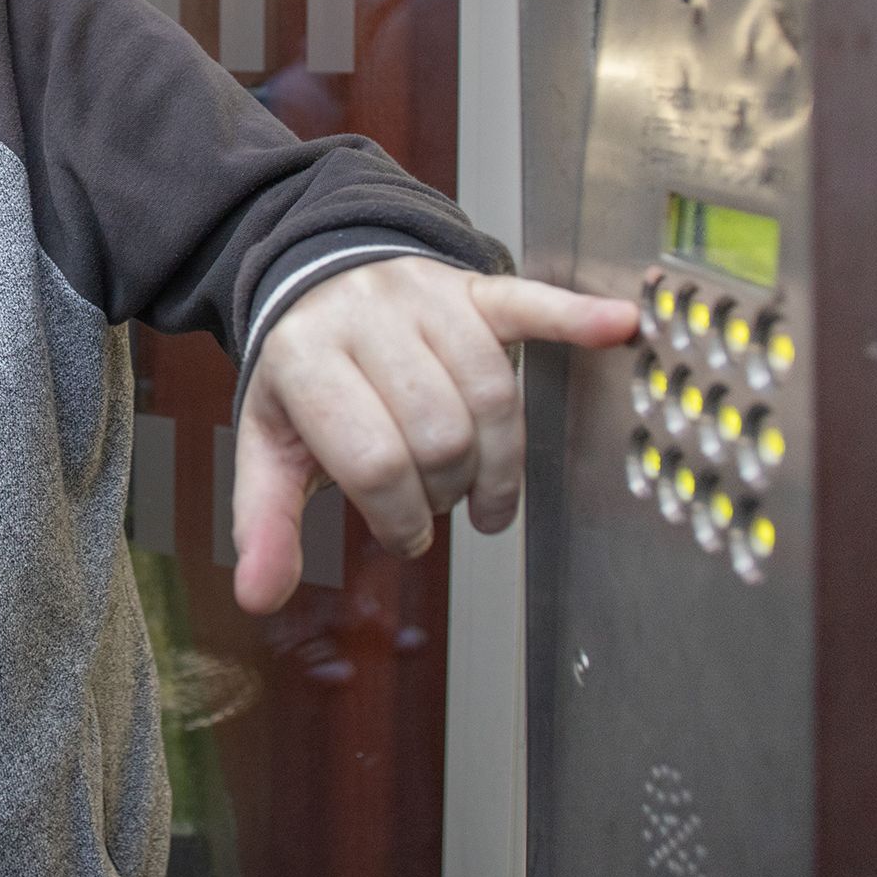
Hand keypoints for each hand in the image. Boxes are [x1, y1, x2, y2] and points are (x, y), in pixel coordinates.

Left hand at [232, 260, 637, 612]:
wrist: (317, 280)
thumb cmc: (304, 377)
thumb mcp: (267, 445)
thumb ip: (264, 521)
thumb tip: (258, 596)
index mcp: (304, 357)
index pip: (374, 460)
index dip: (399, 518)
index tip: (405, 536)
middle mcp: (364, 316)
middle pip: (440, 434)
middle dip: (446, 490)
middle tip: (437, 503)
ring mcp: (423, 296)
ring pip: (492, 394)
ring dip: (499, 461)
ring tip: (484, 491)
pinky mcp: (472, 287)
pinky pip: (530, 304)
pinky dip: (575, 319)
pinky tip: (618, 326)